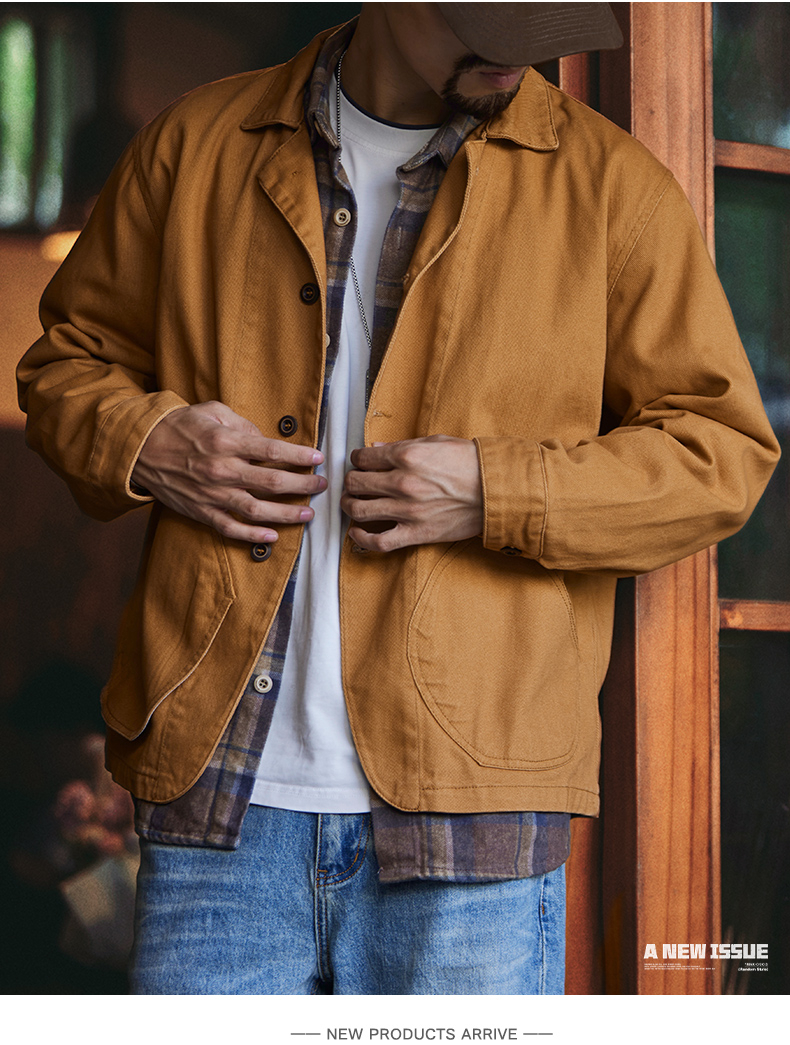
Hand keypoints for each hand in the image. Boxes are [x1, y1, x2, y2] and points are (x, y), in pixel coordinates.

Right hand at [131, 401, 325, 542]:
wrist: (140, 449)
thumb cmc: (178, 426)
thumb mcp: (212, 410)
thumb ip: (243, 424)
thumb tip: (265, 438)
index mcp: (227, 442)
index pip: (274, 452)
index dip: (301, 457)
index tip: (318, 459)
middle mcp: (223, 470)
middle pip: (273, 483)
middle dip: (303, 485)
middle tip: (322, 486)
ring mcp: (212, 495)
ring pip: (258, 510)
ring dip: (288, 514)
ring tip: (308, 513)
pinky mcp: (202, 512)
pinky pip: (231, 528)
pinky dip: (253, 536)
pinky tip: (273, 536)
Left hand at [341, 435, 482, 551]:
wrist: (496, 490)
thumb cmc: (469, 463)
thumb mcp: (435, 442)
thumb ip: (402, 445)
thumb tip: (375, 448)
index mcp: (406, 456)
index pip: (363, 458)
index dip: (357, 459)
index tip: (359, 463)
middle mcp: (402, 483)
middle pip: (355, 483)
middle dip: (349, 481)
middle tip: (353, 482)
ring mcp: (408, 510)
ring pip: (359, 510)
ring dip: (348, 506)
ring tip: (350, 503)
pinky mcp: (416, 533)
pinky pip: (379, 541)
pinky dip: (361, 538)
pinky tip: (356, 531)